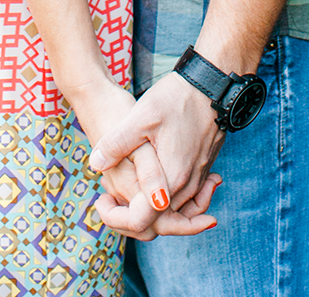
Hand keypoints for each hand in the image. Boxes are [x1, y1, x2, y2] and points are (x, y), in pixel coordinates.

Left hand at [89, 71, 224, 212]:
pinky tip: (149, 183)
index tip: (100, 201)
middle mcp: (186, 187)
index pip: (141, 221)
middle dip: (129, 220)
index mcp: (170, 180)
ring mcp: (197, 180)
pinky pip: (184, 200)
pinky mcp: (202, 170)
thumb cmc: (177, 99)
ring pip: (172, 214)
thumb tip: (96, 164)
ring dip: (147, 212)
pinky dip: (165, 200)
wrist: (212, 85)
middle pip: (158, 224)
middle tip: (106, 201)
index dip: (116, 217)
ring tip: (122, 197)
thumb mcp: (141, 117)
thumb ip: (117, 143)